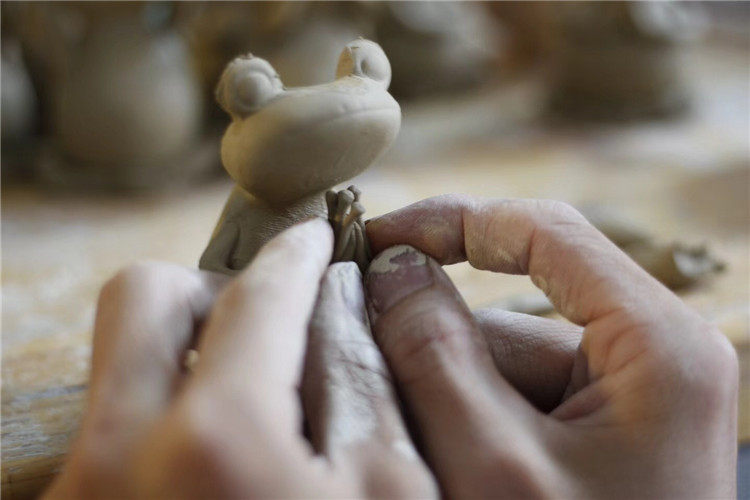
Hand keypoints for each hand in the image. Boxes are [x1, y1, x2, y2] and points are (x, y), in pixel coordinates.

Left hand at [45, 219, 434, 498]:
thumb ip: (367, 378)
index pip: (259, 294)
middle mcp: (118, 459)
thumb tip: (343, 296)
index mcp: (214, 442)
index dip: (300, 254)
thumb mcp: (394, 496)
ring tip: (255, 387)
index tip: (318, 237)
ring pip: (119, 361)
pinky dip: (166, 404)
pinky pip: (112, 424)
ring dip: (188, 346)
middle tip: (276, 320)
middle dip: (219, 288)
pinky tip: (226, 446)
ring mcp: (81, 496)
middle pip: (149, 298)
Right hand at [364, 195, 737, 497]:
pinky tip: (443, 470)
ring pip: (499, 367)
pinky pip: (511, 406)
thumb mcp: (493, 466)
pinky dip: (463, 428)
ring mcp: (622, 402)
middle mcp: (648, 360)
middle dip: (430, 350)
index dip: (454, 221)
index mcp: (657, 346)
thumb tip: (393, 267)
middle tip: (358, 374)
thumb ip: (434, 353)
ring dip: (438, 400)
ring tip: (417, 457)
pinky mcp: (597, 435)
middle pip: (509, 316)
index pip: (545, 234)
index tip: (376, 236)